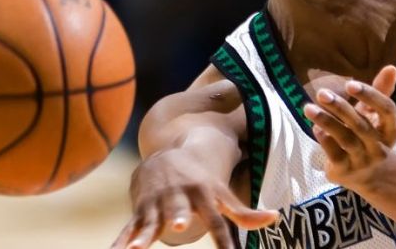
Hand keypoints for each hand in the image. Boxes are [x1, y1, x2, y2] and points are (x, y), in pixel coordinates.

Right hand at [111, 147, 277, 248]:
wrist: (166, 155)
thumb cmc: (201, 182)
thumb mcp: (222, 194)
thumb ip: (244, 213)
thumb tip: (275, 218)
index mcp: (204, 196)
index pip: (217, 221)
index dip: (225, 239)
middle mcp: (179, 198)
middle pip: (179, 210)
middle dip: (177, 216)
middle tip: (178, 226)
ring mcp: (157, 204)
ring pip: (149, 221)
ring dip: (143, 234)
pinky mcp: (139, 210)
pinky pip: (127, 228)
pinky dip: (119, 243)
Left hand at [302, 65, 395, 188]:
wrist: (373, 177)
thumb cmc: (371, 137)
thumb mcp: (376, 116)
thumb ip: (381, 91)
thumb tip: (391, 67)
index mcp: (390, 129)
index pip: (386, 110)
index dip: (370, 95)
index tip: (350, 83)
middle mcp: (378, 146)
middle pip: (361, 124)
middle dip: (340, 107)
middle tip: (322, 93)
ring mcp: (362, 160)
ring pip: (345, 139)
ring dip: (326, 122)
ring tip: (308, 108)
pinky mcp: (345, 171)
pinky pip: (334, 154)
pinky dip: (324, 140)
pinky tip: (315, 128)